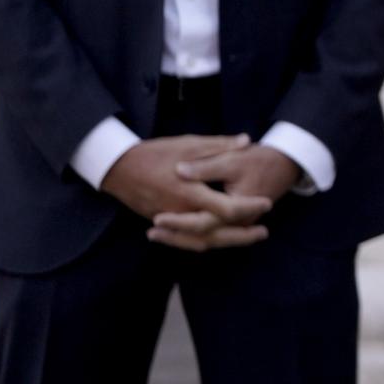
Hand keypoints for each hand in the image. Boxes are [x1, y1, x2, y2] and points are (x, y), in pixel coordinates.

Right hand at [100, 135, 272, 250]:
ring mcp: (170, 221)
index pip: (226, 209)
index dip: (248, 208)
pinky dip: (206, 242)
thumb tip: (247, 141)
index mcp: (189, 192)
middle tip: (264, 232)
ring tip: (249, 238)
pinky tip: (220, 240)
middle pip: (216, 233)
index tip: (267, 203)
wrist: (117, 168)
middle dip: (242, 235)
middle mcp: (180, 212)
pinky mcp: (162, 223)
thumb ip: (219, 145)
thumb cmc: (154, 153)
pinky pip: (187, 240)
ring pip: (201, 241)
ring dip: (227, 242)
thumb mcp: (188, 143)